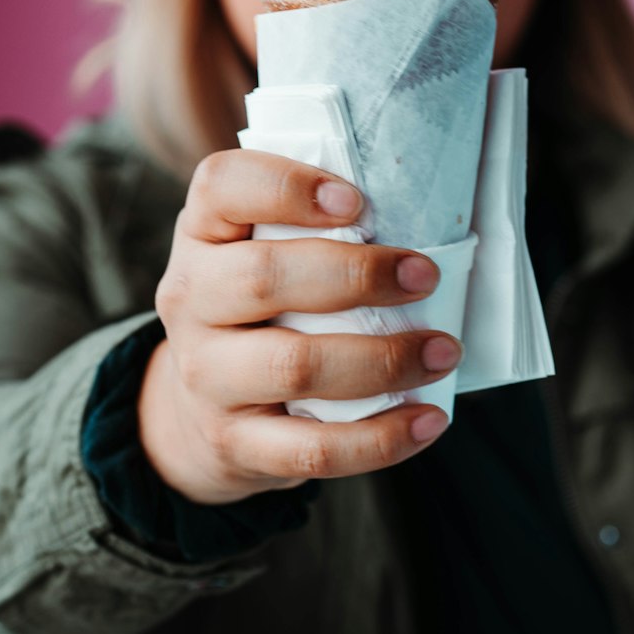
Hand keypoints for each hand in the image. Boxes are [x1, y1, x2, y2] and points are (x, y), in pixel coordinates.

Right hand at [140, 149, 458, 504]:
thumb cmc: (261, 309)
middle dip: (357, 275)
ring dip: (383, 359)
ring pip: (294, 365)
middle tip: (425, 277)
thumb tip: (429, 221)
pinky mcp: (235, 442)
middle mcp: (191, 298)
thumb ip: (315, 230)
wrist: (199, 411)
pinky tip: (428, 419)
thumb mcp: (261, 252)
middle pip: (263, 277)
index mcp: (201, 233)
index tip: (356, 202)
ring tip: (442, 351)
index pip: (221, 186)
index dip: (287, 188)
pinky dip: (380, 438)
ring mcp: (206, 375)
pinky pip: (312, 447)